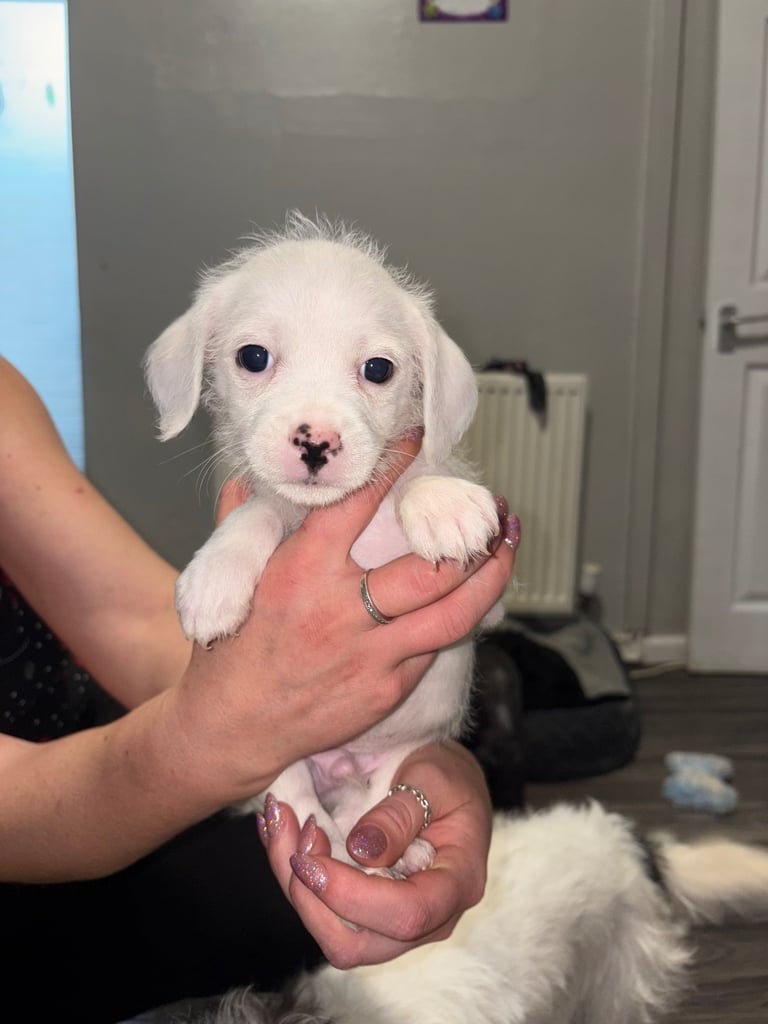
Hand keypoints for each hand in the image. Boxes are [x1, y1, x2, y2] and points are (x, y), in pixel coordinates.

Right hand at [174, 436, 515, 804]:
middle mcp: (342, 611)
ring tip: (506, 548)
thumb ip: (240, 526)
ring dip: (490, 578)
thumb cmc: (230, 651)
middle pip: (431, 568)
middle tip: (491, 509)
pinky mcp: (386, 690)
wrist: (232, 728)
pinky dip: (457, 620)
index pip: (357, 505)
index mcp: (301, 572)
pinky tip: (473, 599)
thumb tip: (245, 484)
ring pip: (453, 614)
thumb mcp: (229, 582)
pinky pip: (433, 649)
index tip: (416, 442)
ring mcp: (370, 655)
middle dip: (472, 536)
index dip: (393, 468)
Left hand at [259, 742, 492, 967]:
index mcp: (457, 884)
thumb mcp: (431, 778)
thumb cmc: (447, 776)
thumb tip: (362, 850)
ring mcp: (396, 922)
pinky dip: (295, 880)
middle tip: (293, 831)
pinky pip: (325, 915)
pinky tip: (281, 834)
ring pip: (333, 935)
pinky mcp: (368, 913)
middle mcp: (430, 918)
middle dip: (312, 897)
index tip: (310, 856)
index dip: (351, 895)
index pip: (406, 914)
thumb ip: (401, 813)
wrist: (447, 782)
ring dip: (295, 886)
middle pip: (359, 943)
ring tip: (281, 825)